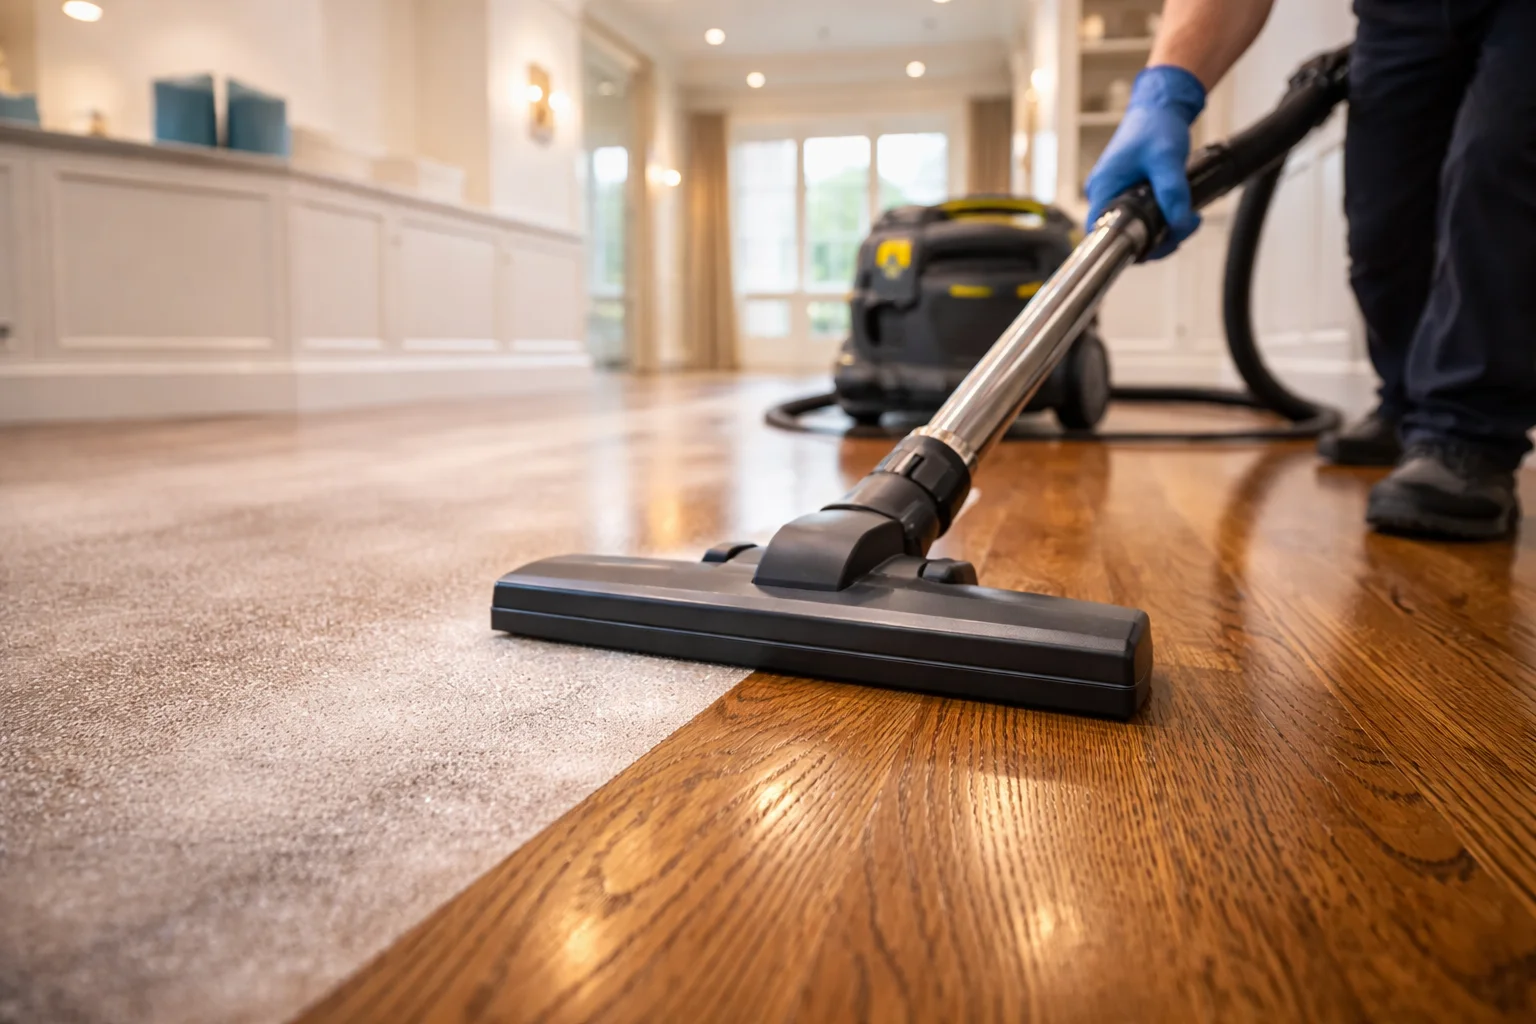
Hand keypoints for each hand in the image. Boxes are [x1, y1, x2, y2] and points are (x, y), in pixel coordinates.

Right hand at [1085, 65, 1206, 259]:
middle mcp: (1104, 194)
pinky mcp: (1127, 191)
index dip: (1130, 246)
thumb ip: (1173, 193)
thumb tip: (1179, 224)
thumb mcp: (1167, 160)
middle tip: (1185, 228)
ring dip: (1163, 230)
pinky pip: (1141, 216)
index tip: (1160, 246)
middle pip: (1123, 234)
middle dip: (1157, 240)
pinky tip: (1180, 212)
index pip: (1102, 234)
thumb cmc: (1156, 126)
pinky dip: (1161, 219)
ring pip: (1135, 227)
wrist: (1160, 106)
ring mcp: (1114, 193)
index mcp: (1103, 188)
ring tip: (1189, 219)